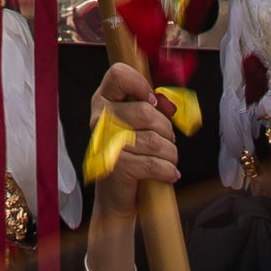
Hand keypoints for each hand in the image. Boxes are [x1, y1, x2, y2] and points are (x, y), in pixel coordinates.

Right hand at [82, 61, 178, 270]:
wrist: (116, 195)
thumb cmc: (131, 153)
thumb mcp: (138, 124)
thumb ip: (152, 107)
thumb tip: (170, 104)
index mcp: (103, 99)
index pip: (118, 74)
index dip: (140, 84)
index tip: (153, 101)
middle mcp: (99, 118)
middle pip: (146, 111)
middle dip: (166, 129)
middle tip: (167, 139)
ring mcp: (106, 143)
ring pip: (155, 139)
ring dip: (170, 152)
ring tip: (169, 158)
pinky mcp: (116, 167)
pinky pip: (154, 163)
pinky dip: (168, 170)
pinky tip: (170, 173)